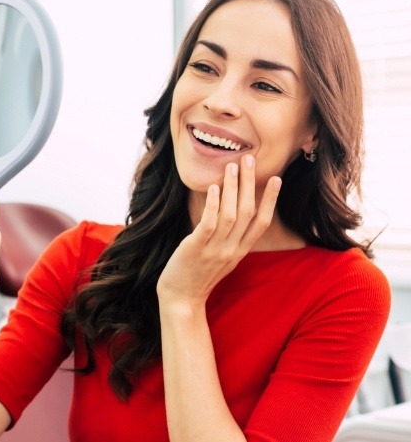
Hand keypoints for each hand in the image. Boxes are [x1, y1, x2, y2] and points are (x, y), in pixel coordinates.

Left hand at [156, 155, 280, 305]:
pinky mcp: (196, 249)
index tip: (277, 179)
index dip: (271, 200)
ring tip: (232, 166)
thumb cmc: (199, 274)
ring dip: (232, 188)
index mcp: (240, 250)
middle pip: (248, 212)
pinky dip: (213, 204)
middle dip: (250, 183)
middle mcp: (232, 249)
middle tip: (249, 159)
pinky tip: (213, 188)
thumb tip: (233, 209)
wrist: (182, 299)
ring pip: (230, 214)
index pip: (262, 222)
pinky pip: (209, 224)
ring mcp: (215, 250)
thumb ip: (231, 237)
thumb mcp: (223, 257)